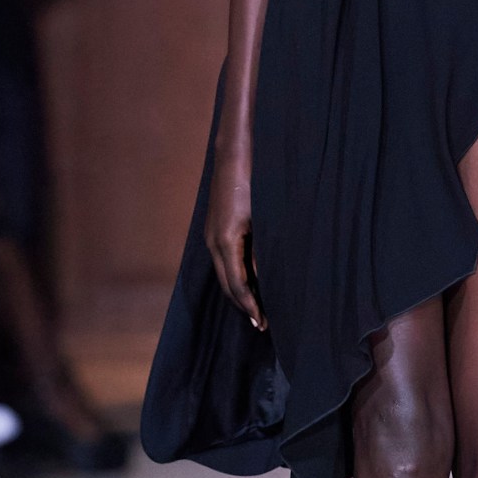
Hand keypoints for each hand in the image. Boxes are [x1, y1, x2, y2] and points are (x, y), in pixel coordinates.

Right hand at [205, 142, 266, 329]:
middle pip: (226, 284)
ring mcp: (211, 235)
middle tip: (262, 324)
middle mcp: (213, 241)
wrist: (235, 153)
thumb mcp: (265, 218)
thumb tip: (265, 279)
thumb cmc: (256, 180)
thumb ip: (264, 250)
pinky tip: (249, 281)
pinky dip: (235, 276)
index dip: (250, 305)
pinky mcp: (215, 229)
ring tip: (256, 308)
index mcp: (226, 240)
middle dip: (243, 305)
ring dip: (238, 292)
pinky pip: (223, 261)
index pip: (237, 284)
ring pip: (223, 274)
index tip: (262, 323)